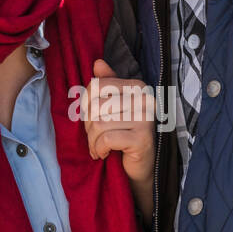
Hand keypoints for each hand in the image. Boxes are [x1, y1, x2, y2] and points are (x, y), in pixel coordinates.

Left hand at [83, 58, 155, 190]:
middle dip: (88, 127)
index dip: (86, 106)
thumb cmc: (123, 137)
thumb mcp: (112, 110)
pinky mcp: (143, 138)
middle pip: (96, 106)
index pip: (96, 86)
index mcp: (137, 87)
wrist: (140, 169)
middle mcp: (144, 99)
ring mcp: (146, 118)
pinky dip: (99, 149)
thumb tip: (98, 63)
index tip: (92, 121)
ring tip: (98, 148)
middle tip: (95, 139)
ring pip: (99, 123)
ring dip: (93, 141)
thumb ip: (106, 85)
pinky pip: (107, 139)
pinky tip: (104, 154)